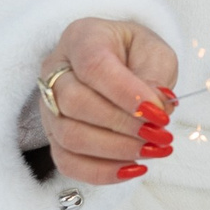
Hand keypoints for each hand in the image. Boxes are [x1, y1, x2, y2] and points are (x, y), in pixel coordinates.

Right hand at [39, 19, 178, 184]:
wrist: (121, 63)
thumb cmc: (136, 54)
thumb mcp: (155, 52)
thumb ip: (156, 75)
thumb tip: (156, 108)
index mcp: (82, 38)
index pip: (94, 66)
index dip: (126, 94)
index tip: (160, 113)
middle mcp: (56, 71)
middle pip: (74, 103)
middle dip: (123, 125)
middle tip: (160, 134)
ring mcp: (49, 106)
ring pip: (69, 137)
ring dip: (117, 150)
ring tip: (153, 149)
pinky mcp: (54, 136)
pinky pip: (67, 163)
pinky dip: (102, 171)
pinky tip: (134, 168)